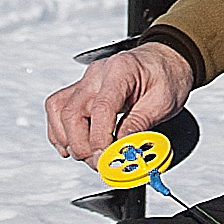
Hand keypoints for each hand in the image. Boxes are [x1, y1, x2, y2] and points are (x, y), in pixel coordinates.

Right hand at [44, 38, 192, 167]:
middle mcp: (97, 74)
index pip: (101, 109)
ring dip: (68, 140)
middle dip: (82, 146)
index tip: (107, 160)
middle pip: (72, 112)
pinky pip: (58, 109)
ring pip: (58, 110)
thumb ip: (140, 125)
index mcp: (121, 71)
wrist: (165, 60)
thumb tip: (122, 150)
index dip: (100, 140)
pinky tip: (72, 145)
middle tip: (101, 163)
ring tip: (89, 155)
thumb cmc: (166, 75)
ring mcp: (86, 81)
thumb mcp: (164, 101)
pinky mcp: (81, 90)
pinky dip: (60, 131)